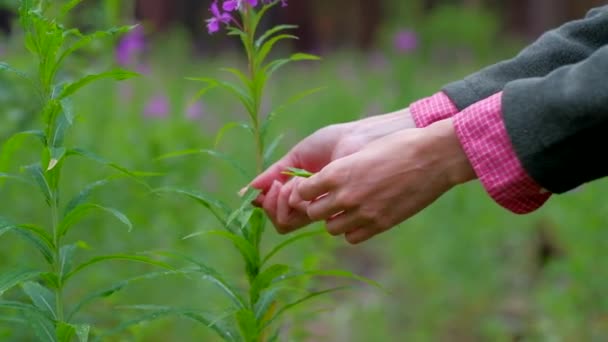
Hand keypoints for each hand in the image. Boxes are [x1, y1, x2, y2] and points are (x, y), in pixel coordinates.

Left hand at [296, 118, 475, 243]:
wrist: (433, 157)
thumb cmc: (398, 145)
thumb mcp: (362, 152)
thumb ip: (342, 170)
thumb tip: (326, 182)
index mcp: (337, 172)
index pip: (303, 192)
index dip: (306, 191)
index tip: (313, 188)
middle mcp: (346, 195)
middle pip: (314, 213)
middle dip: (318, 206)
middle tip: (329, 200)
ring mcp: (363, 212)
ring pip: (331, 228)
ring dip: (335, 219)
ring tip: (347, 209)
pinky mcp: (380, 224)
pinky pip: (352, 237)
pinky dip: (352, 230)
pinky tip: (362, 217)